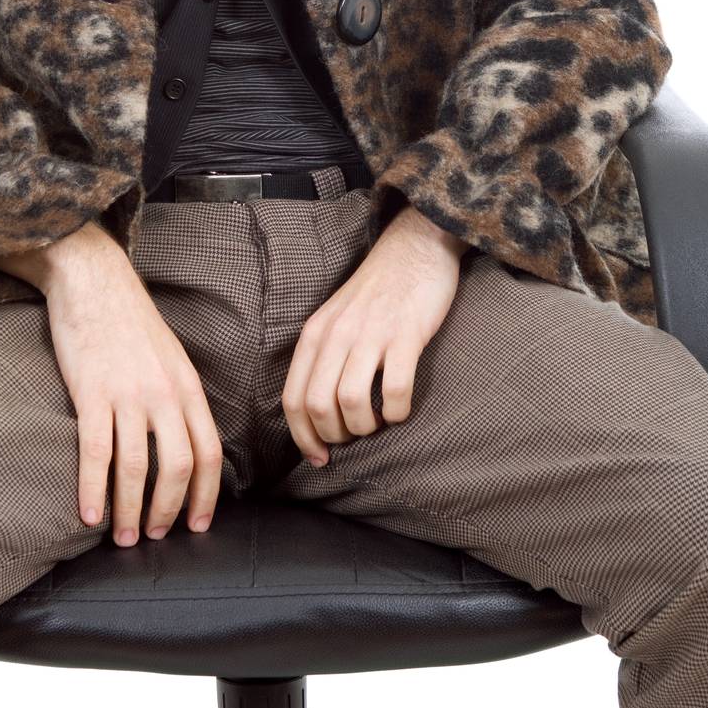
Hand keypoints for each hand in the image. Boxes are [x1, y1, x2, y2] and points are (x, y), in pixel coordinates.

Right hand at [42, 229, 224, 546]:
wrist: (94, 280)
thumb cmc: (129, 321)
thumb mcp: (171, 356)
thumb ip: (179, 397)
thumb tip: (186, 440)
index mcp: (186, 386)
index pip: (208, 453)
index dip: (206, 495)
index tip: (198, 525)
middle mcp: (164, 393)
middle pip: (178, 467)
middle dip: (169, 510)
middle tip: (156, 537)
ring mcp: (128, 394)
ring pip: (136, 468)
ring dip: (131, 511)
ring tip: (124, 537)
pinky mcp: (92, 393)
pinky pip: (95, 453)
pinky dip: (93, 490)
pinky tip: (89, 515)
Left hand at [281, 205, 466, 464]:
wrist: (413, 248)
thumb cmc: (376, 292)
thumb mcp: (335, 319)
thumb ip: (323, 357)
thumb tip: (317, 412)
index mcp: (315, 334)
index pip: (294, 400)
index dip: (303, 438)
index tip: (320, 458)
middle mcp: (336, 335)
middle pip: (319, 407)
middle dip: (335, 436)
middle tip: (355, 436)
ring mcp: (371, 334)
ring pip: (351, 403)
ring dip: (365, 427)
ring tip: (378, 422)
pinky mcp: (406, 334)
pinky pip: (396, 390)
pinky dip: (397, 411)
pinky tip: (401, 409)